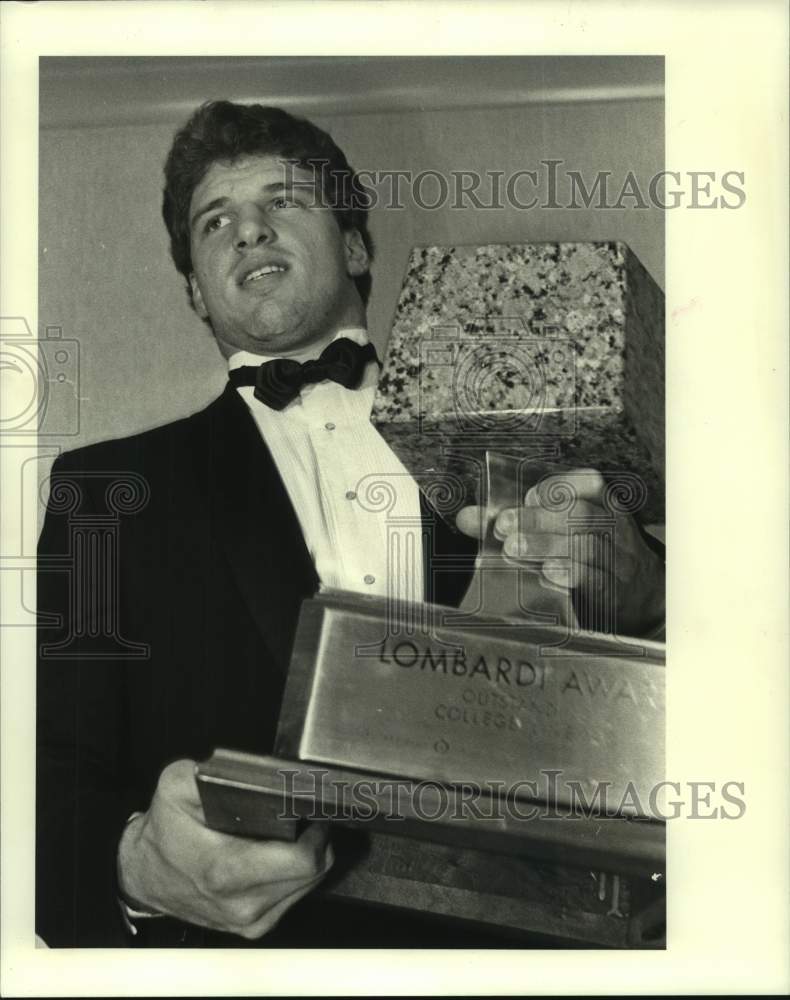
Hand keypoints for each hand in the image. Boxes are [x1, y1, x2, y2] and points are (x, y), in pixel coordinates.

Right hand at [118, 759, 332, 939]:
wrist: (143, 873)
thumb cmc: (163, 832)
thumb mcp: (177, 786)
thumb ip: (213, 774)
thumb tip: (250, 773)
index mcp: (226, 870)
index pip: (303, 860)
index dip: (315, 831)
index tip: (310, 812)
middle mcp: (241, 902)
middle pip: (313, 872)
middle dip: (314, 840)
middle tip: (301, 819)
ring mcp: (249, 919)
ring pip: (309, 886)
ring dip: (305, 858)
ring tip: (284, 836)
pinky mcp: (254, 927)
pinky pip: (294, 898)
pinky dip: (293, 876)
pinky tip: (274, 857)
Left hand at [456, 468, 664, 636]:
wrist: (640, 595)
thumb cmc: (590, 554)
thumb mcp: (558, 531)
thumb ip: (513, 521)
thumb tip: (465, 517)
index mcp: (602, 503)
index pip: (589, 482)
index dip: (557, 487)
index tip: (528, 497)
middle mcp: (613, 527)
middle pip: (581, 515)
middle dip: (539, 518)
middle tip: (503, 526)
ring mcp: (617, 559)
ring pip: (586, 546)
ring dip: (546, 545)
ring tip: (513, 549)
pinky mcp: (614, 591)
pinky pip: (596, 578)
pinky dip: (569, 573)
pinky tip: (547, 573)